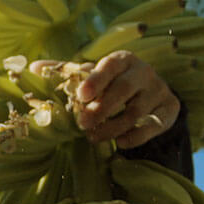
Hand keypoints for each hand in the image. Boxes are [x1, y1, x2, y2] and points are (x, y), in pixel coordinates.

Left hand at [36, 51, 178, 148]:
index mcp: (122, 59)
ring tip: (93, 137)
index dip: (96, 79)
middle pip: (124, 89)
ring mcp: (159, 90)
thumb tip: (34, 67)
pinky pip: (154, 125)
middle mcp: (143, 71)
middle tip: (82, 124)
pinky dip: (136, 136)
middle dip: (102, 108)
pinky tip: (119, 143)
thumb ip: (66, 72)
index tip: (81, 95)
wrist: (151, 93)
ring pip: (137, 111)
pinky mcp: (169, 109)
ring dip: (113, 127)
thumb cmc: (113, 82)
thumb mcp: (93, 75)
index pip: (110, 65)